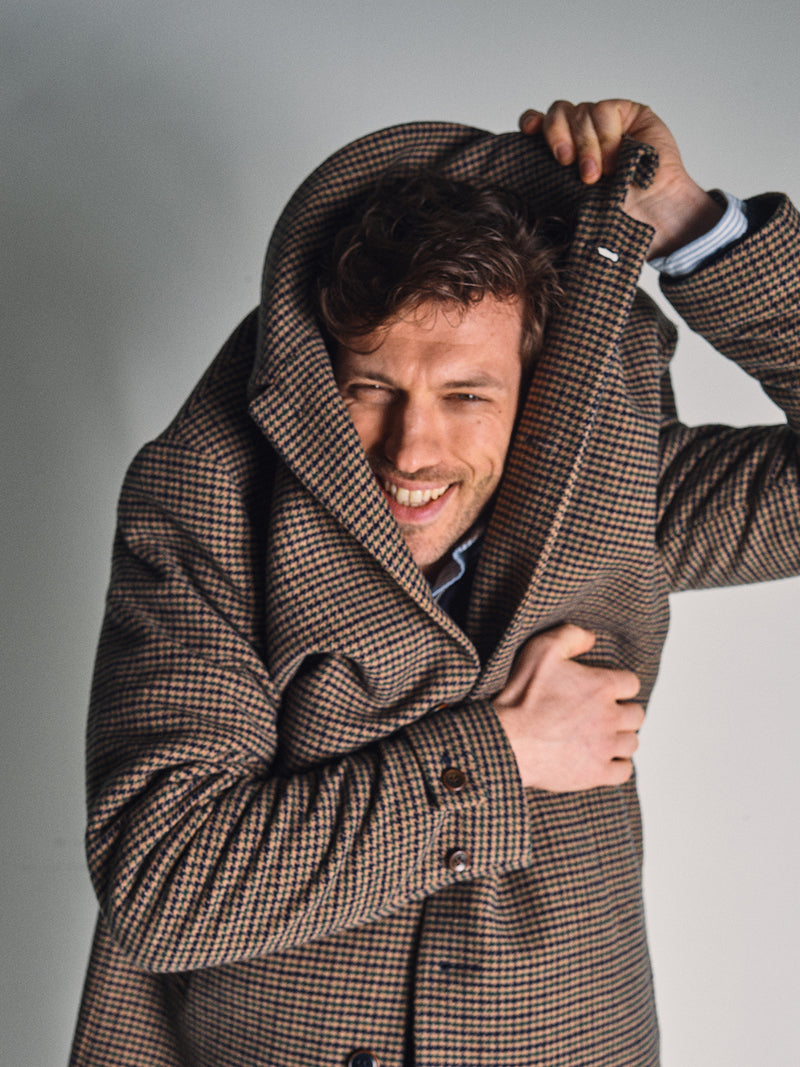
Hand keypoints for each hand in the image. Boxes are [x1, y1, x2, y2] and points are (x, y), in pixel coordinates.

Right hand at [492, 624, 643, 790]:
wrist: (506, 740)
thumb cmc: (521, 696)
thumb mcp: (541, 650)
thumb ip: (570, 636)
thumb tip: (591, 637)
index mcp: (602, 686)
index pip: (631, 684)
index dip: (618, 685)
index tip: (603, 690)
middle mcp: (610, 717)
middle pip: (636, 715)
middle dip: (622, 713)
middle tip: (602, 714)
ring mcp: (605, 747)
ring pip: (632, 743)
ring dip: (620, 739)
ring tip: (602, 737)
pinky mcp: (596, 773)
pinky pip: (624, 771)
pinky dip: (618, 766)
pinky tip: (603, 759)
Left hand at [518, 99, 723, 258]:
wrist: (650, 215)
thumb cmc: (613, 213)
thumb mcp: (570, 197)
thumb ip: (550, 176)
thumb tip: (519, 165)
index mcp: (564, 150)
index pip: (540, 123)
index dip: (532, 121)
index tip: (528, 133)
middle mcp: (583, 132)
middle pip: (557, 112)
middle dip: (557, 135)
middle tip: (565, 162)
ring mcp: (606, 121)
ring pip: (580, 112)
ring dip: (587, 145)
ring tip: (597, 175)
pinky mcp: (629, 113)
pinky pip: (605, 111)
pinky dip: (607, 136)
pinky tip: (615, 160)